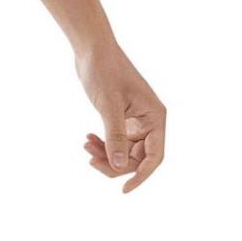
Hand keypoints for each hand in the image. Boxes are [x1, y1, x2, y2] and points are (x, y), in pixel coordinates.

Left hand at [79, 49, 166, 192]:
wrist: (92, 50)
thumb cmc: (104, 71)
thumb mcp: (108, 105)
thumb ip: (115, 136)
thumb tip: (118, 166)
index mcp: (155, 117)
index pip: (154, 156)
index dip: (141, 176)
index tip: (124, 190)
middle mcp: (150, 121)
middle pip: (138, 158)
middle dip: (115, 163)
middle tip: (90, 160)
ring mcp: (137, 120)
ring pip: (124, 152)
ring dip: (106, 154)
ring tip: (86, 146)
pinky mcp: (123, 118)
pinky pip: (116, 141)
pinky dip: (103, 144)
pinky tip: (87, 139)